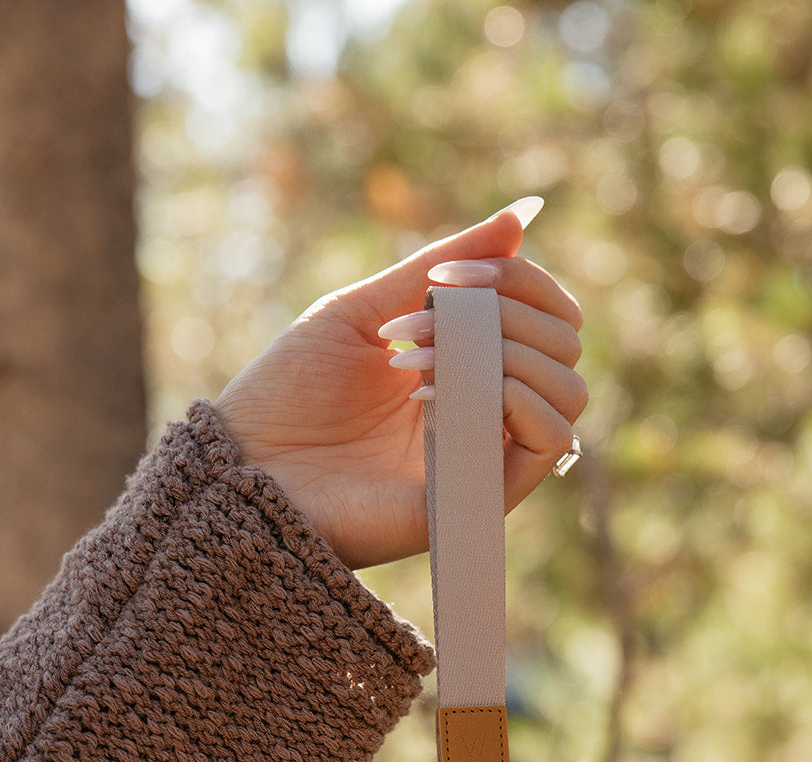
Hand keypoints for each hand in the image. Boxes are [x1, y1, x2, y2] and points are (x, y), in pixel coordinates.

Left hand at [214, 198, 585, 568]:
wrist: (243, 469)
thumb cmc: (289, 395)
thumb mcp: (364, 310)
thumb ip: (440, 265)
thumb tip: (523, 215)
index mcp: (466, 366)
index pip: (547, 315)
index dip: (520, 278)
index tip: (446, 275)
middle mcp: (486, 412)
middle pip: (564, 346)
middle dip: (508, 310)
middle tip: (424, 318)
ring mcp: (487, 455)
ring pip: (568, 393)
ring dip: (508, 353)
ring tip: (422, 363)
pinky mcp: (479, 497)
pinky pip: (549, 445)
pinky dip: (517, 402)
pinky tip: (443, 397)